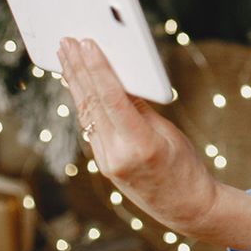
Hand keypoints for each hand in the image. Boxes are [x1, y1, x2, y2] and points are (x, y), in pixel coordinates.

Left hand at [57, 37, 250, 250]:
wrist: (186, 208)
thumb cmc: (186, 167)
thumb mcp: (168, 132)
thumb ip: (140, 107)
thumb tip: (119, 79)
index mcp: (139, 145)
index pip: (111, 99)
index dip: (97, 69)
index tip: (86, 44)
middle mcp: (115, 155)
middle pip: (91, 104)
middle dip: (77, 70)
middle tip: (65, 43)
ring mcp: (105, 161)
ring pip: (85, 114)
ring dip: (74, 83)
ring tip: (65, 56)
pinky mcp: (103, 163)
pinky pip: (90, 126)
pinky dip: (82, 101)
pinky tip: (77, 85)